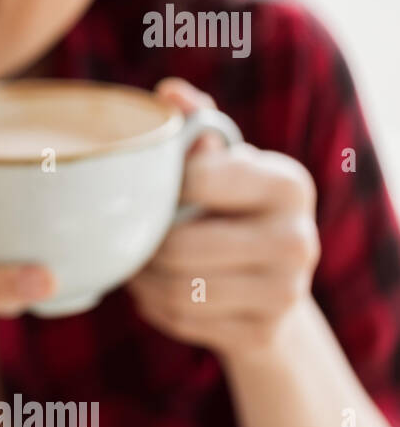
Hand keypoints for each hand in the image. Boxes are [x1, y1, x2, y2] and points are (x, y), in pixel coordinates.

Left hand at [126, 78, 319, 360]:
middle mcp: (298, 239)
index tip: (148, 191)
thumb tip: (168, 93)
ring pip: (175, 289)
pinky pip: (180, 320)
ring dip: (141, 278)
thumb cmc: (233, 208)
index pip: (196, 179)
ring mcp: (286, 293)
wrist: (271, 287)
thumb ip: (196, 125)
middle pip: (178, 246)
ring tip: (137, 262)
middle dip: (142, 245)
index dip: (156, 188)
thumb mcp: (223, 163)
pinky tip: (155, 290)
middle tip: (127, 237)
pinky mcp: (262, 333)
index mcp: (288, 184)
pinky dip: (154, 305)